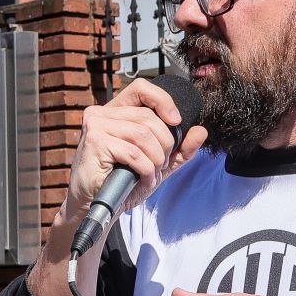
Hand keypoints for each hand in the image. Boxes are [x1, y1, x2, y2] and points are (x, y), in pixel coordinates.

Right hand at [61, 78, 209, 224]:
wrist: (94, 207)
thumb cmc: (120, 183)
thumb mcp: (156, 163)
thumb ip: (179, 149)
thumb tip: (202, 131)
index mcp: (114, 112)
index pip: (141, 88)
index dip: (163, 100)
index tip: (176, 121)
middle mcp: (101, 113)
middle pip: (147, 117)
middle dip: (164, 144)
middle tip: (160, 164)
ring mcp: (95, 126)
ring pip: (143, 135)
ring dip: (155, 160)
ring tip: (151, 174)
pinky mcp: (94, 143)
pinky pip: (134, 153)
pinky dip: (145, 170)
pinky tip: (142, 181)